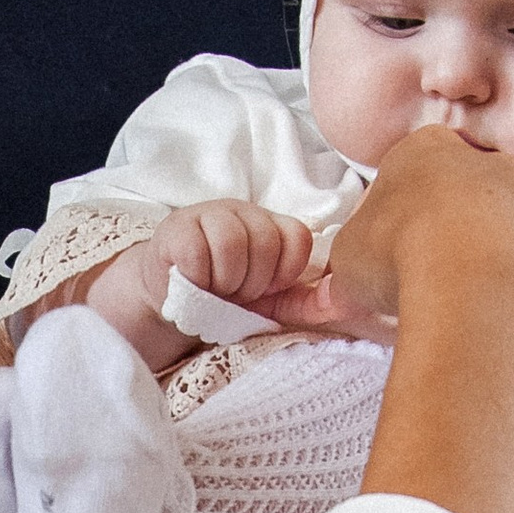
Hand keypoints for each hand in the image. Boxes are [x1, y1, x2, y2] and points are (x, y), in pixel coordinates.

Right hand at [84, 200, 317, 365]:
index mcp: (270, 224)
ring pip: (232, 242)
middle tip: (233, 294)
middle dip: (251, 282)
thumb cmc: (221, 298)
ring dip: (224, 281)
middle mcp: (242, 211)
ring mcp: (207, 213)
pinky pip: (197, 253)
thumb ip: (301, 299)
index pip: (297, 238)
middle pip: (264, 241)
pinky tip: (191, 284)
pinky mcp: (175, 228)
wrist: (167, 298)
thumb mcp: (265, 300)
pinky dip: (197, 279)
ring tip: (213, 291)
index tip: (264, 291)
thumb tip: (345, 301)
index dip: (284, 273)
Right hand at [319, 124, 513, 336]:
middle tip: (424, 276)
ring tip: (462, 312)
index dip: (399, 209)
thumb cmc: (401, 255)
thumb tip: (345, 288)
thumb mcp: (345, 258)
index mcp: (431, 152)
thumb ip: (351, 264)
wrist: (474, 289)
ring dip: (494, 269)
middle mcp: (495, 172)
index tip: (388, 244)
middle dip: (453, 232)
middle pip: (474, 195)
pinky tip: (501, 330)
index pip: (416, 166)